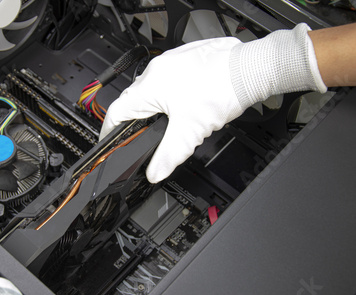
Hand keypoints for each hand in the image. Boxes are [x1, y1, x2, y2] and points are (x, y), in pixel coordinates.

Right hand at [100, 23, 325, 183]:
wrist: (249, 70)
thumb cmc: (222, 90)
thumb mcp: (190, 132)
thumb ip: (169, 155)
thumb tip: (155, 172)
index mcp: (150, 87)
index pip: (117, 111)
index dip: (109, 130)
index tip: (108, 139)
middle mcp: (156, 71)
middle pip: (133, 100)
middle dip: (134, 120)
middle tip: (139, 135)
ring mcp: (171, 62)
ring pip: (151, 88)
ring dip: (152, 105)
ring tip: (165, 121)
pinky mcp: (185, 59)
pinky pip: (167, 78)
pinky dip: (168, 93)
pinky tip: (183, 102)